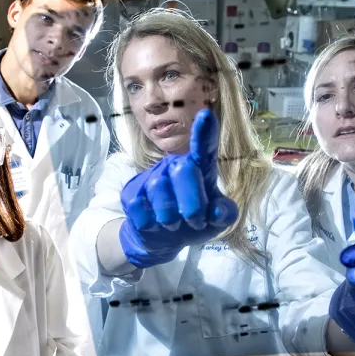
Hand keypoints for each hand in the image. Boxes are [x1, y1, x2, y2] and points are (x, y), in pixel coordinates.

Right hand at [119, 109, 238, 267]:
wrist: (160, 240)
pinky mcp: (131, 192)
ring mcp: (151, 177)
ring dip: (170, 218)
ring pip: (160, 190)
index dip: (204, 133)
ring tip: (172, 225)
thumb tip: (216, 212)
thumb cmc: (192, 222)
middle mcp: (174, 165)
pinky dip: (150, 223)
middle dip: (193, 204)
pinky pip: (140, 206)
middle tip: (194, 222)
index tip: (206, 115)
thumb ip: (224, 215)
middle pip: (184, 170)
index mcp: (198, 168)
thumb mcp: (215, 222)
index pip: (203, 149)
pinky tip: (153, 224)